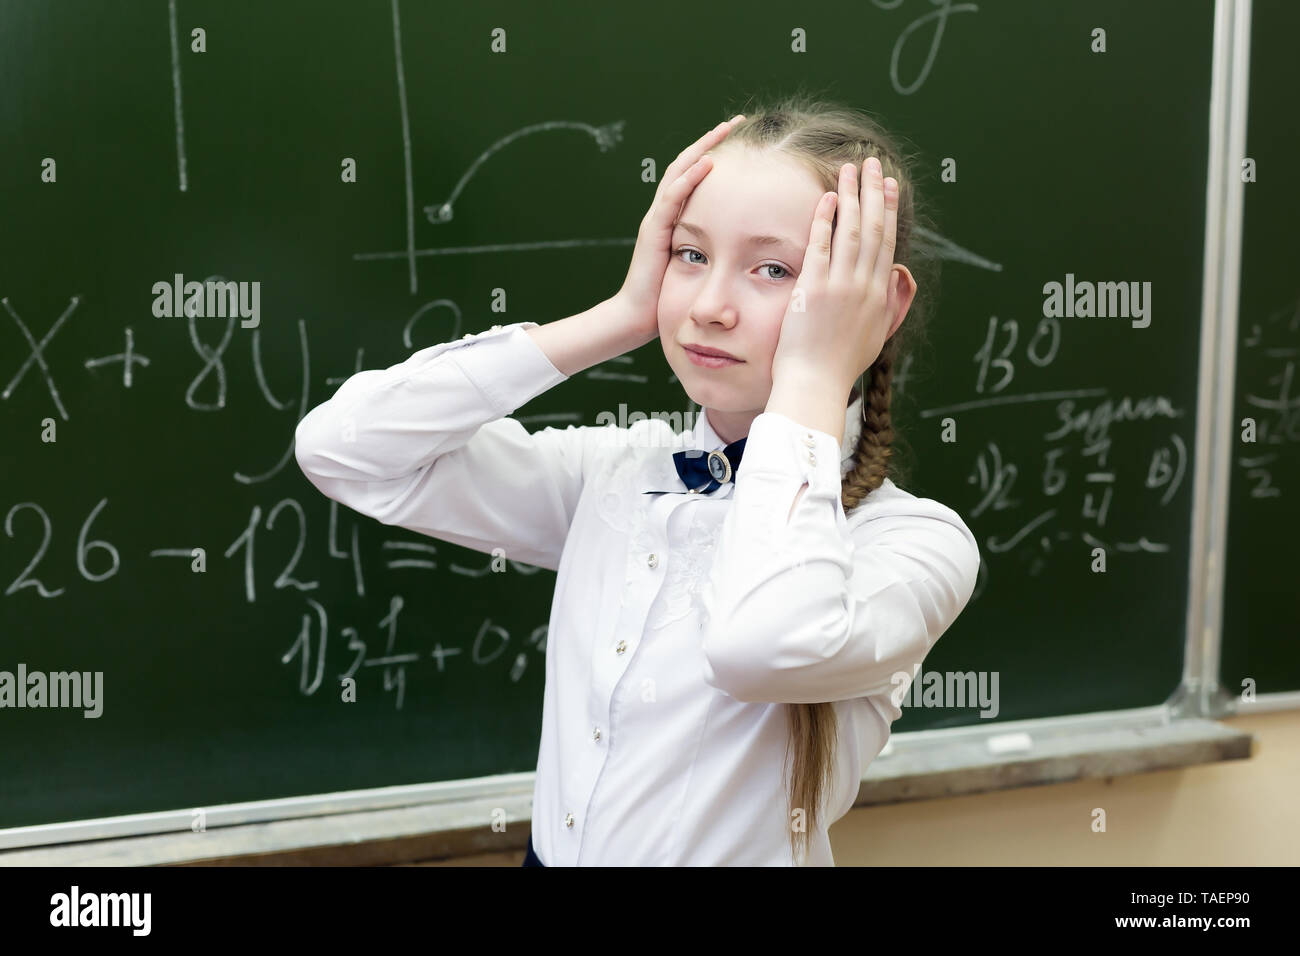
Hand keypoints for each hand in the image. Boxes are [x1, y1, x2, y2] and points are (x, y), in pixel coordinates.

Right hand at [612, 115, 743, 347]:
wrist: (636, 319)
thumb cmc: (667, 299)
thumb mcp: (698, 269)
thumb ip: (713, 252)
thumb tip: (748, 250)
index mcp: (674, 218)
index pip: (694, 176)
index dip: (715, 154)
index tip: (740, 139)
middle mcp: (663, 212)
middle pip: (686, 165)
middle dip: (711, 141)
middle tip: (736, 121)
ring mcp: (656, 219)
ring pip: (678, 173)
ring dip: (702, 149)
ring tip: (724, 130)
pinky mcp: (654, 231)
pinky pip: (673, 197)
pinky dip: (690, 178)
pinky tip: (708, 162)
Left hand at [770, 157, 902, 393]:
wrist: (817, 384)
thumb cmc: (840, 365)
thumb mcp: (876, 334)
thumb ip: (890, 302)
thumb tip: (899, 274)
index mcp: (879, 295)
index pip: (886, 242)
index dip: (888, 211)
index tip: (889, 186)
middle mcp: (864, 286)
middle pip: (872, 229)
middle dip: (873, 192)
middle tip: (872, 163)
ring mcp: (840, 286)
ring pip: (850, 231)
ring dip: (851, 196)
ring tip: (849, 169)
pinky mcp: (815, 289)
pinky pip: (821, 246)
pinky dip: (825, 220)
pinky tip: (827, 198)